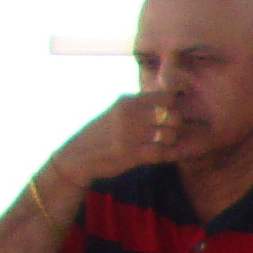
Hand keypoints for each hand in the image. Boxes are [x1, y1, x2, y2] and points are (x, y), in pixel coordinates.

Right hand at [60, 91, 177, 183]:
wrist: (77, 155)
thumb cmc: (103, 133)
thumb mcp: (118, 111)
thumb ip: (140, 106)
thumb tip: (171, 101)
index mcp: (127, 101)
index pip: (167, 98)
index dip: (173, 108)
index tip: (167, 117)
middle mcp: (129, 114)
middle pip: (173, 116)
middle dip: (175, 126)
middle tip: (167, 132)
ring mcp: (130, 134)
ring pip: (170, 135)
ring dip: (170, 142)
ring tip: (161, 144)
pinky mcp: (131, 154)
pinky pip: (162, 153)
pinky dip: (165, 155)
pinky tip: (158, 155)